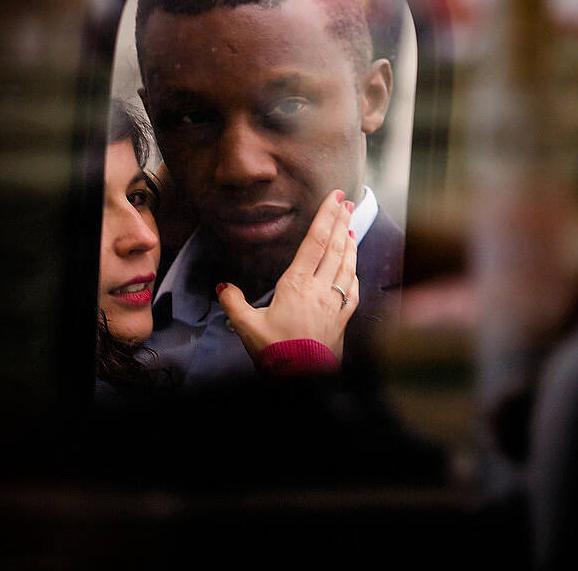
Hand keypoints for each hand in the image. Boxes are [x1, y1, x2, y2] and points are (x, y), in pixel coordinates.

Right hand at [217, 189, 359, 362]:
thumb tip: (223, 287)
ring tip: (351, 227)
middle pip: (334, 247)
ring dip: (350, 243)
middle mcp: (320, 288)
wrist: (303, 379)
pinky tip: (354, 268)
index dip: (326, 216)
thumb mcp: (247, 326)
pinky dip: (355, 273)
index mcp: (297, 284)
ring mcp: (335, 303)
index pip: (315, 241)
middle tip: (346, 202)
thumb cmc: (276, 353)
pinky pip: (353, 289)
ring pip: (347, 265)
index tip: (335, 198)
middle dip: (341, 221)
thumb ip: (234, 303)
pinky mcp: (344, 319)